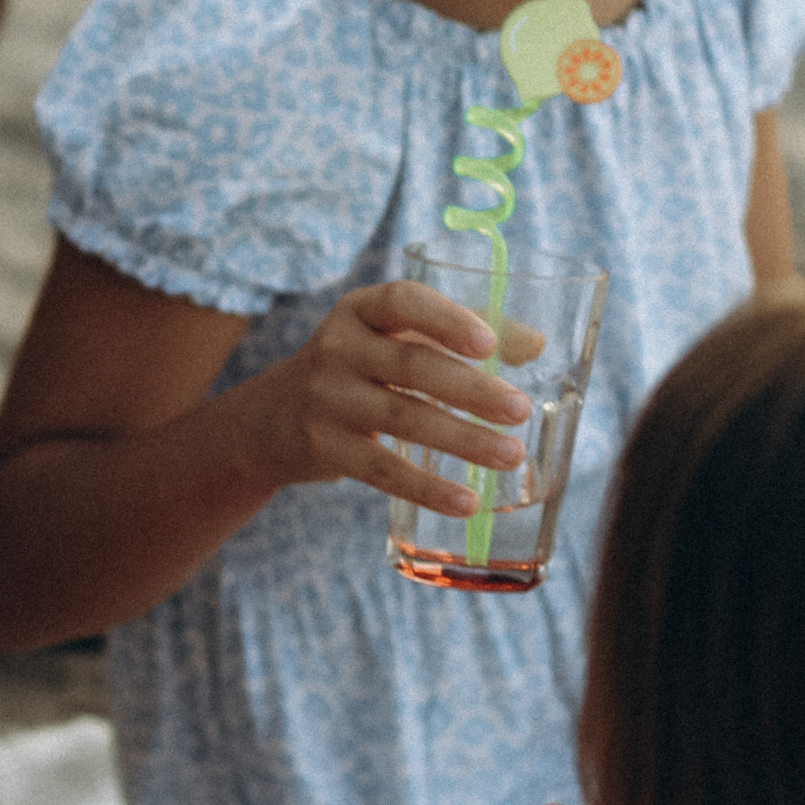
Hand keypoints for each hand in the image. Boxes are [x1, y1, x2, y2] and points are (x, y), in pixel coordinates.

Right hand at [242, 280, 535, 516]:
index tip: (489, 346)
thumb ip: (461, 334)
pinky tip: (466, 502)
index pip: (402, 302)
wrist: (269, 419)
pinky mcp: (325, 448)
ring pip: (403, 418)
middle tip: (521, 410)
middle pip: (412, 365)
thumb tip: (535, 346)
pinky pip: (383, 470)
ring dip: (463, 440)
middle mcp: (337, 348)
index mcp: (359, 310)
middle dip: (472, 390)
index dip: (447, 321)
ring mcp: (327, 399)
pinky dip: (428, 488)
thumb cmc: (356, 369)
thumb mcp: (392, 338)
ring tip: (512, 456)